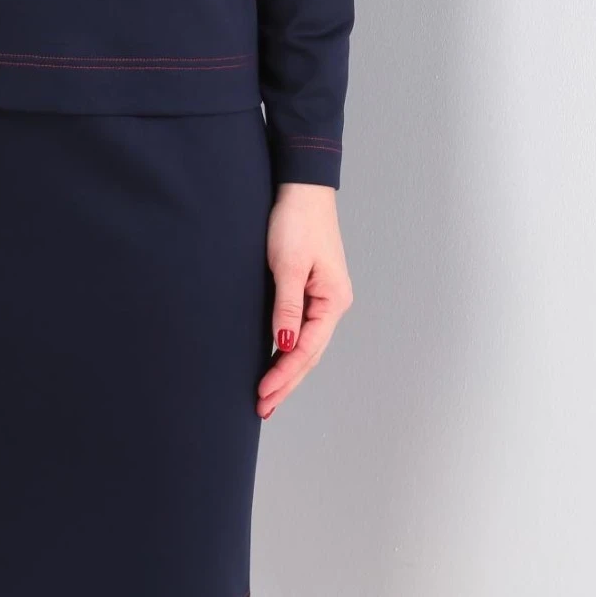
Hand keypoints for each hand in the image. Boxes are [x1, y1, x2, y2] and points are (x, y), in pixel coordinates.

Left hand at [256, 181, 352, 418]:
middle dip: (286, 382)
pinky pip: (300, 328)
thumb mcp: (287, 265)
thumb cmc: (296, 221)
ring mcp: (324, 298)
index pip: (307, 349)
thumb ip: (287, 307)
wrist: (301, 188)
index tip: (263, 394)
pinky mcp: (311, 290)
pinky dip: (288, 349)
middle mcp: (333, 303)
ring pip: (305, 345)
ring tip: (268, 396)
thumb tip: (286, 346)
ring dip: (287, 370)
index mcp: (333, 300)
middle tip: (262, 408)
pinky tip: (275, 362)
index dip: (284, 375)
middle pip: (309, 354)